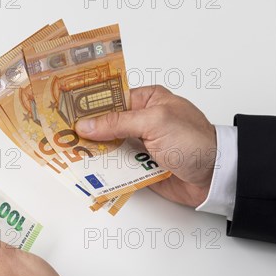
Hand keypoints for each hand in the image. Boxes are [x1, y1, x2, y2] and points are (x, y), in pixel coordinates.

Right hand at [75, 85, 216, 206]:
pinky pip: (115, 168)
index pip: (109, 98)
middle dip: (84, 131)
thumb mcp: (155, 122)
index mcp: (147, 100)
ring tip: (65, 154)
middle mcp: (141, 121)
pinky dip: (102, 171)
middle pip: (104, 124)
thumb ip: (118, 122)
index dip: (87, 104)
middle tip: (58, 134)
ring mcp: (139, 145)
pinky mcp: (139, 167)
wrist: (217, 177)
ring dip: (90, 152)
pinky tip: (84, 171)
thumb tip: (85, 125)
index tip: (63, 110)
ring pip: (107, 147)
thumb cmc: (194, 141)